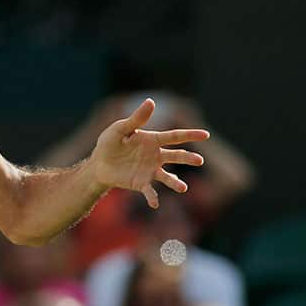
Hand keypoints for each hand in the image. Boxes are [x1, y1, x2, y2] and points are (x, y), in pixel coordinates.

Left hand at [90, 98, 209, 208]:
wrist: (99, 164)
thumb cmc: (110, 143)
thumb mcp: (120, 129)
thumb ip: (136, 119)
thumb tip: (151, 101)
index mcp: (152, 140)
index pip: (175, 136)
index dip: (190, 135)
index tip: (206, 134)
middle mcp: (156, 156)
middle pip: (176, 156)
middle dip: (188, 158)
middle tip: (199, 160)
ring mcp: (150, 171)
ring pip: (167, 177)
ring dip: (175, 182)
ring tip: (183, 188)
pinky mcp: (141, 183)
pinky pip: (150, 191)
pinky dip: (153, 198)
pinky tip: (155, 204)